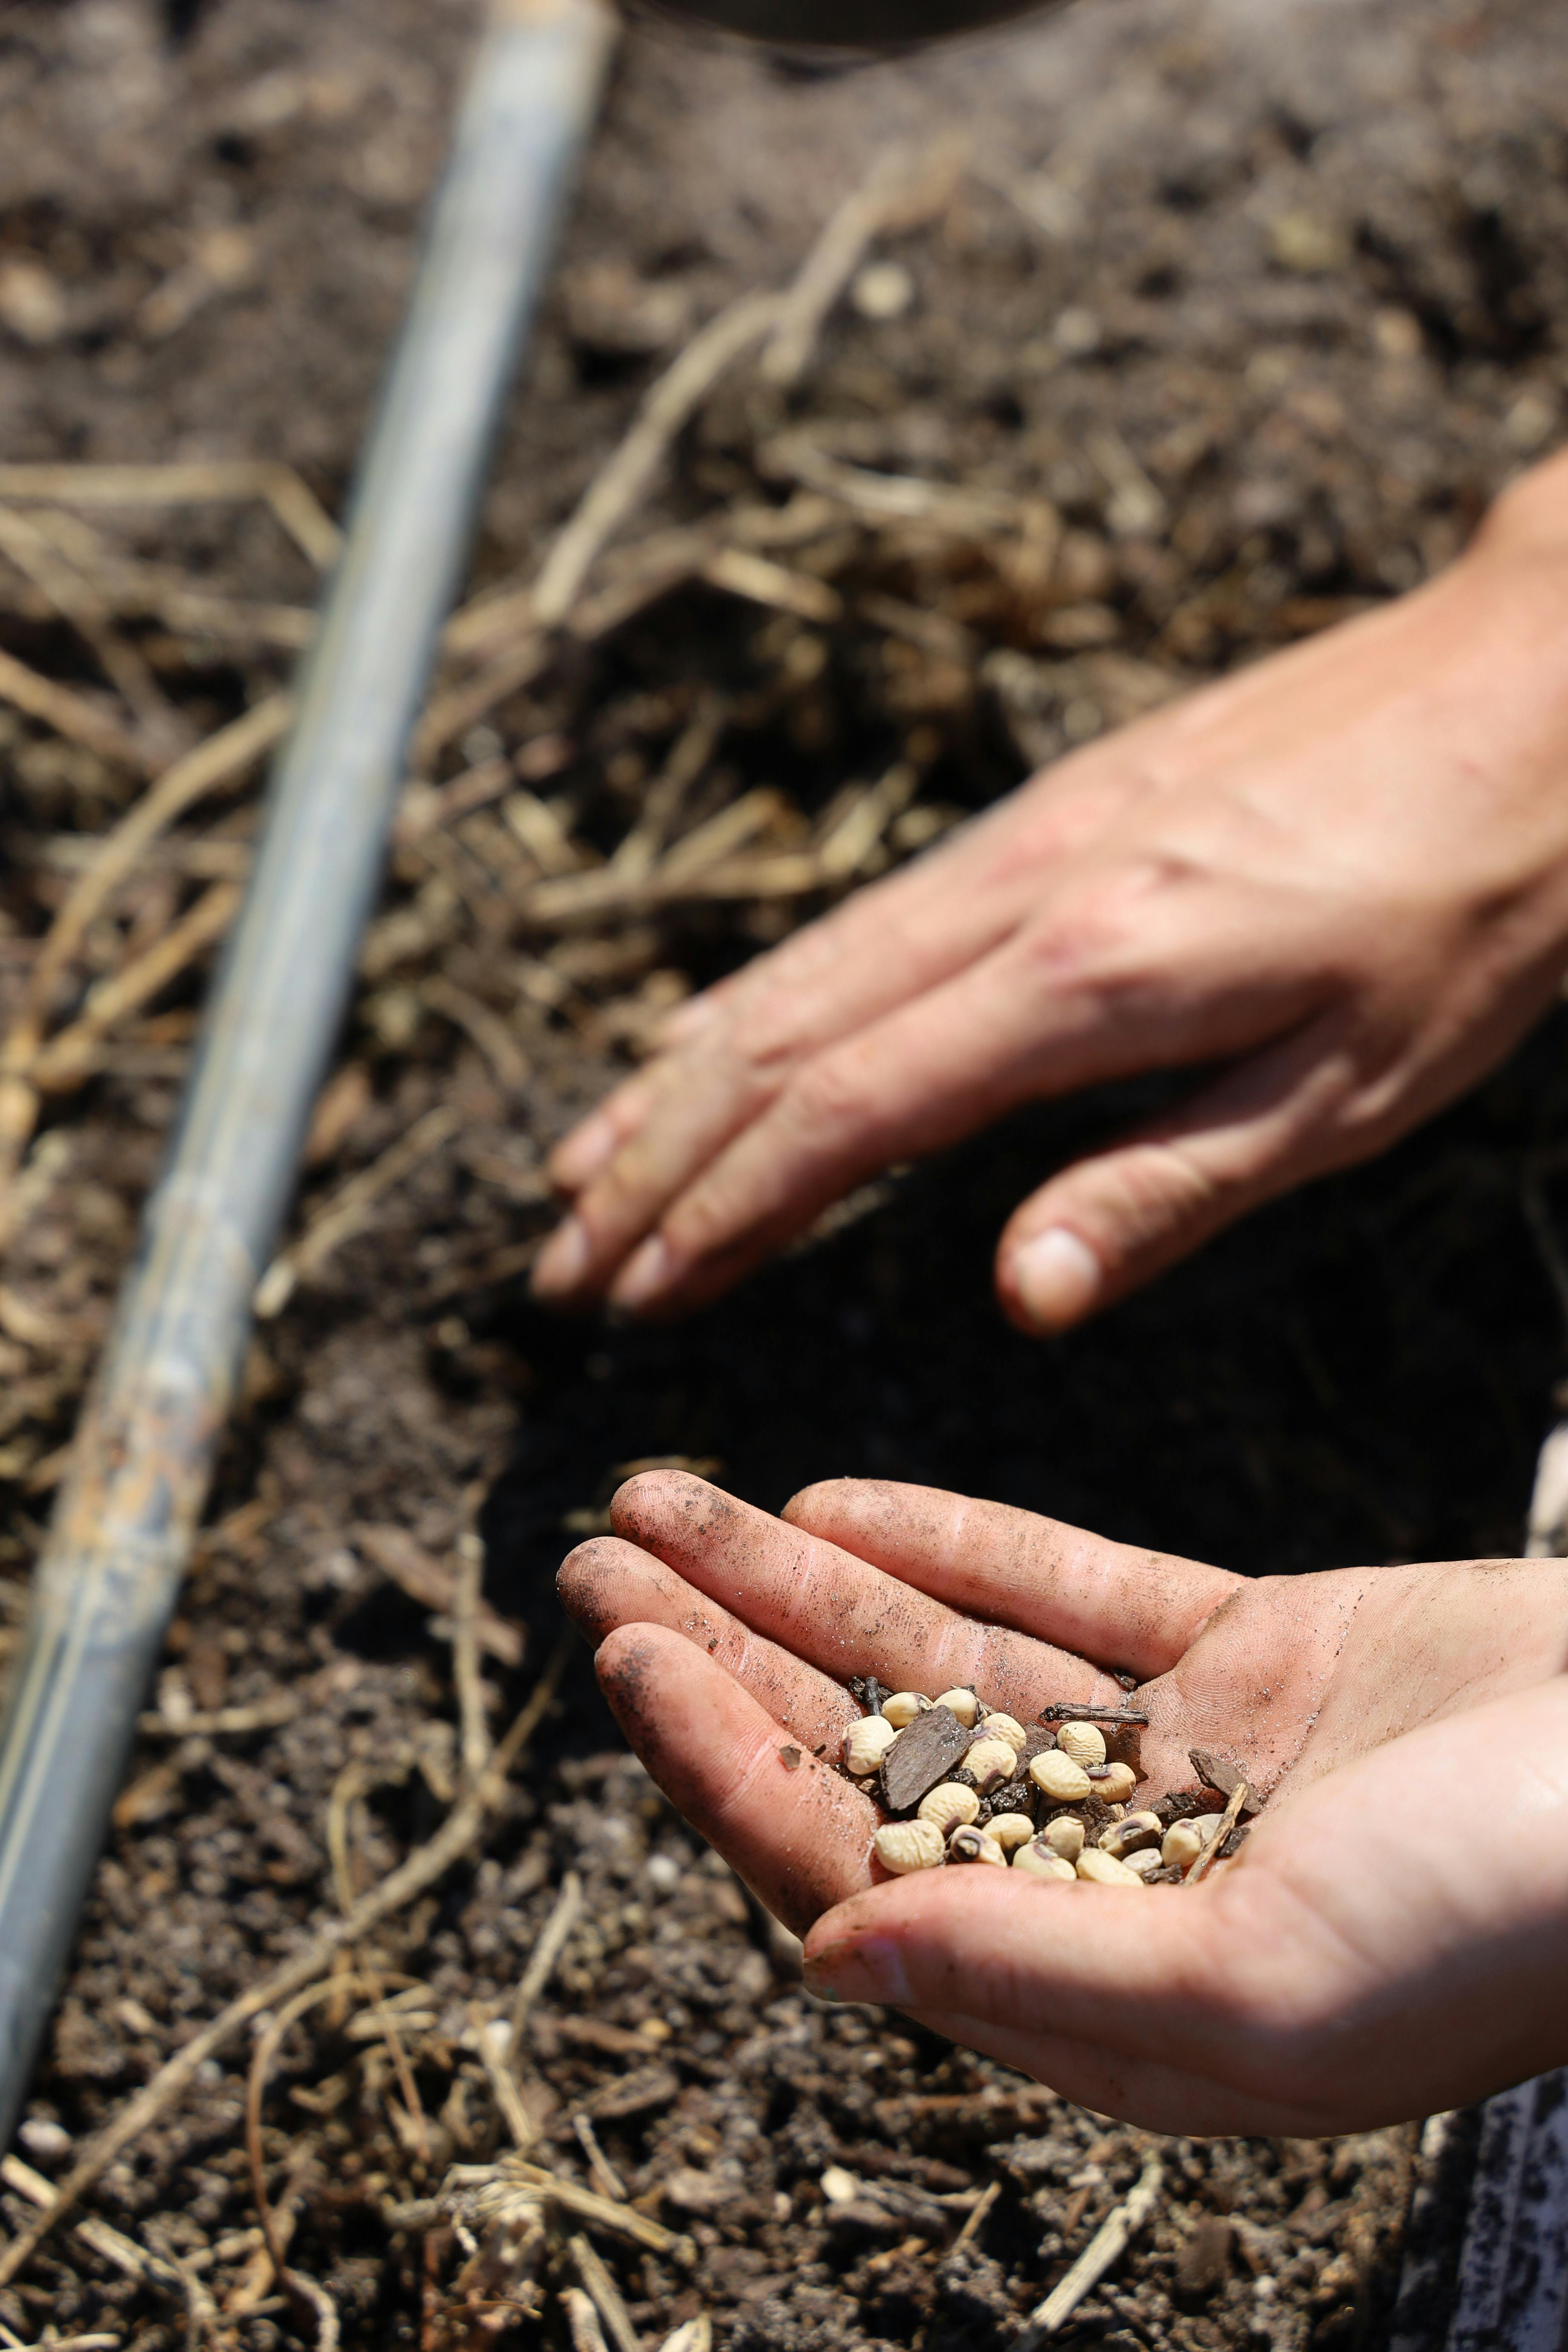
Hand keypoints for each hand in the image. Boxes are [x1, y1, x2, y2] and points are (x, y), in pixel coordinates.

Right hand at [533, 451, 1567, 1330]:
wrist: (1528, 689)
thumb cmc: (1464, 907)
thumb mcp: (1349, 1088)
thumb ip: (1167, 1188)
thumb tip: (1018, 1298)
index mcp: (1092, 980)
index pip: (847, 1113)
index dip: (723, 1211)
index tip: (635, 1292)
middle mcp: (1020, 896)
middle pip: (781, 1040)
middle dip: (654, 1164)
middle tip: (559, 1266)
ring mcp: (1018, 841)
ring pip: (797, 973)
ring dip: (677, 1082)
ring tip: (583, 1171)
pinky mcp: (1041, 814)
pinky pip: (858, 924)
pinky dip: (759, 999)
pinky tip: (713, 1044)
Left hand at [558, 1469, 1567, 2134]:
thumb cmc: (1508, 1917)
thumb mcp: (1266, 1991)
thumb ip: (1040, 1974)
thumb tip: (832, 1952)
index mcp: (1104, 1985)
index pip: (856, 1858)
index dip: (725, 1760)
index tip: (627, 1654)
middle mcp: (1118, 1874)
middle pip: (869, 1746)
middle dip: (727, 1652)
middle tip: (597, 1555)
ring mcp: (1185, 1760)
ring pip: (945, 1653)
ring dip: (805, 1579)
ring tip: (674, 1499)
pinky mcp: (1254, 1657)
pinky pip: (1070, 1590)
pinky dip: (958, 1539)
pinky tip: (837, 1499)